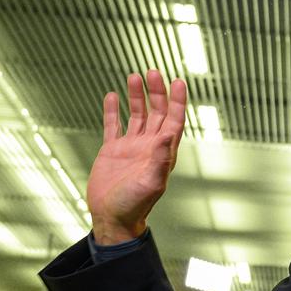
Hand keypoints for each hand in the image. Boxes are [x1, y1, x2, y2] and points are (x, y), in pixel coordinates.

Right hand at [87, 70, 186, 244]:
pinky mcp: (112, 151)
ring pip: (137, 115)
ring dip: (137, 96)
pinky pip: (114, 125)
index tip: (178, 81)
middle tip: (153, 72)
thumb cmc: (134, 206)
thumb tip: (170, 133)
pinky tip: (112, 96)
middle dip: (157, 92)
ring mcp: (130, 147)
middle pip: (157, 113)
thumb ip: (161, 158)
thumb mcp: (151, 183)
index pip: (173, 120)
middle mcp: (149, 147)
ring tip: (134, 77)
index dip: (177, 101)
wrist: (112, 218)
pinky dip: (113, 110)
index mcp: (162, 153)